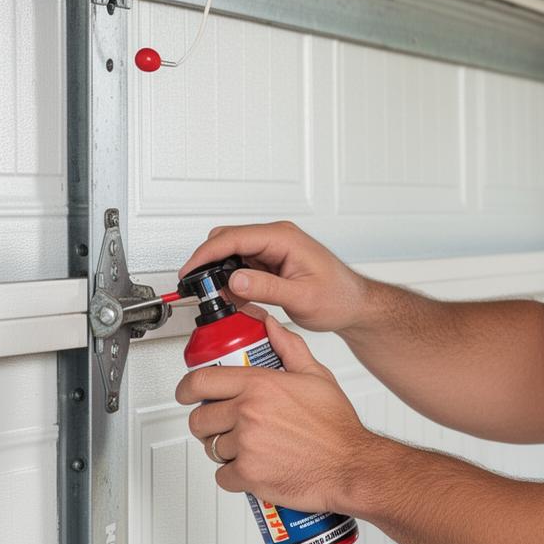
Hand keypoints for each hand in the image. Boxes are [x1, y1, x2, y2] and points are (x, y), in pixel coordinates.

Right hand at [178, 221, 369, 332]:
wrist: (354, 305)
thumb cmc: (338, 297)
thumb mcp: (302, 297)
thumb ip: (267, 288)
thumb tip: (235, 280)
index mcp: (284, 238)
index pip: (233, 238)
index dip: (205, 254)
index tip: (189, 272)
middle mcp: (277, 238)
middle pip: (227, 241)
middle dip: (208, 263)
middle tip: (199, 288)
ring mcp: (273, 249)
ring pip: (232, 254)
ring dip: (220, 274)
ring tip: (219, 298)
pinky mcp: (271, 262)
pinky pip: (242, 266)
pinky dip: (233, 281)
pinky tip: (236, 299)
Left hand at [178, 310, 380, 513]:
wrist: (352, 466)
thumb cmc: (337, 427)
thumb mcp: (315, 376)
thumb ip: (288, 347)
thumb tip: (270, 328)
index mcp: (260, 385)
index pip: (201, 381)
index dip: (186, 389)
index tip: (186, 394)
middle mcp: (248, 413)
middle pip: (200, 419)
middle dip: (207, 423)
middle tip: (223, 426)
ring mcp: (246, 445)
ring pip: (211, 448)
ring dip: (224, 450)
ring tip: (246, 447)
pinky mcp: (249, 475)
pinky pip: (222, 475)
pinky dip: (233, 475)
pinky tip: (251, 468)